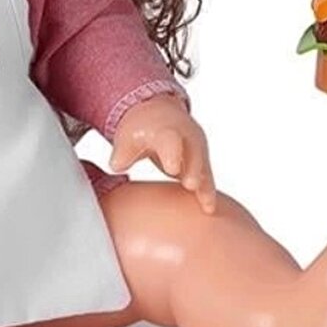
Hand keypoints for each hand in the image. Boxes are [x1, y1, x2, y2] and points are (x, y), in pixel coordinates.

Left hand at [108, 96, 215, 213]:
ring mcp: (196, 149)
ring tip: (207, 205)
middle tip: (191, 185)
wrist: (159, 117)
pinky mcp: (201, 162)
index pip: (170, 141)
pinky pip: (206, 178)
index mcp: (166, 130)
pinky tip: (209, 209)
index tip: (172, 168)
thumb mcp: (128, 137)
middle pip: (192, 154)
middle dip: (193, 169)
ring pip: (203, 168)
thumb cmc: (143, 130)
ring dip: (204, 185)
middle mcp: (185, 138)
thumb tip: (116, 166)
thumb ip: (122, 152)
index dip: (172, 154)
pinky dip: (207, 192)